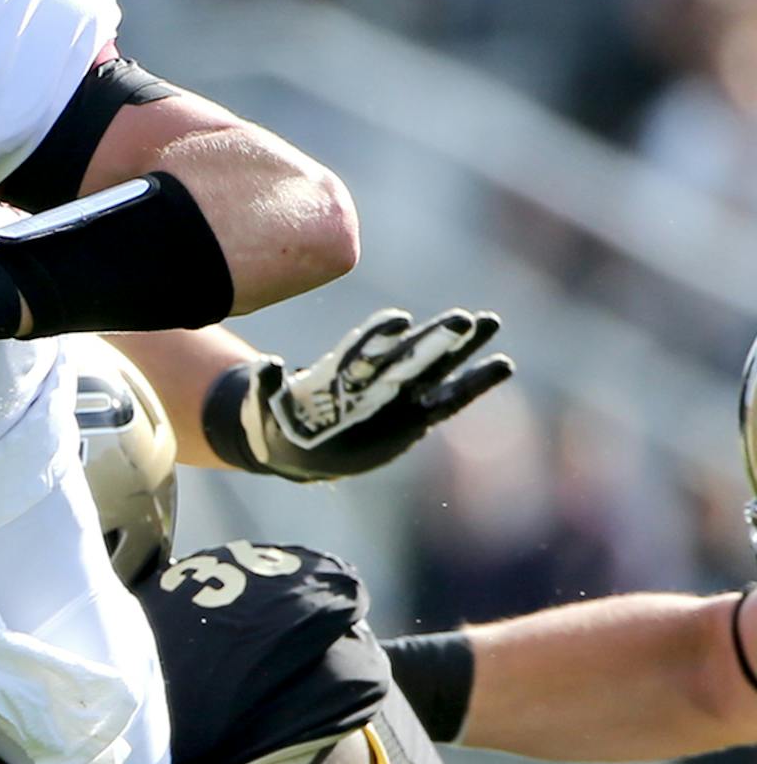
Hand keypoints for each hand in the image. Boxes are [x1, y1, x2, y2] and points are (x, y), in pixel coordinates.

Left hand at [241, 308, 512, 480]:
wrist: (297, 446)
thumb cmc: (276, 421)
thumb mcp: (261, 406)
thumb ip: (266, 384)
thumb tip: (268, 362)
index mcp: (343, 371)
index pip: (364, 349)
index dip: (378, 336)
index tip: (397, 322)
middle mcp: (376, 378)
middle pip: (409, 352)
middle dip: (434, 337)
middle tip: (465, 317)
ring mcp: (400, 395)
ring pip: (438, 368)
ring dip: (464, 348)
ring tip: (491, 323)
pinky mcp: (416, 417)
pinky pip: (450, 400)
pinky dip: (475, 384)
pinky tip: (502, 364)